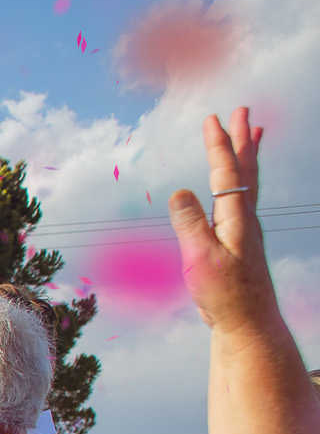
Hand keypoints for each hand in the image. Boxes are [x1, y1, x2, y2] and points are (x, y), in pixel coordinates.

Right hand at [168, 108, 281, 333]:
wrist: (248, 323)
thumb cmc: (225, 295)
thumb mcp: (201, 259)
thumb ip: (190, 224)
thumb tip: (180, 191)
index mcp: (237, 218)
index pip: (227, 172)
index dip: (220, 144)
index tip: (214, 118)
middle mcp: (246, 218)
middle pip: (246, 169)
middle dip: (243, 138)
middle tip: (244, 111)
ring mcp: (246, 229)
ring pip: (248, 182)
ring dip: (248, 155)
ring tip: (252, 136)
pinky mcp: (242, 242)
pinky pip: (242, 199)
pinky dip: (241, 180)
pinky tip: (234, 186)